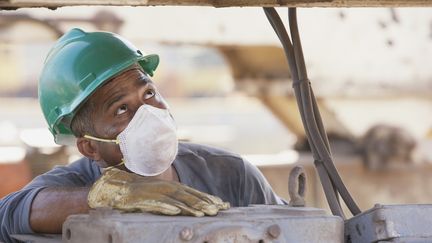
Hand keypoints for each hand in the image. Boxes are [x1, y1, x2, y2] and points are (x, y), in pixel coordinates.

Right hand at [88, 168, 229, 216]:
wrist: (112, 187)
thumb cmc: (136, 192)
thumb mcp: (157, 194)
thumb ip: (171, 199)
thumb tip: (184, 208)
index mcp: (169, 186)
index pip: (193, 192)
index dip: (208, 198)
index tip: (222, 204)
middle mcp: (164, 188)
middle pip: (188, 196)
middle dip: (205, 203)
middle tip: (219, 209)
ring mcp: (154, 193)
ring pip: (176, 200)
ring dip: (191, 206)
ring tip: (204, 213)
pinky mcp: (141, 199)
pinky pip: (155, 204)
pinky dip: (166, 207)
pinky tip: (176, 211)